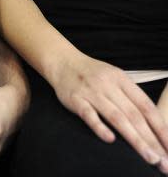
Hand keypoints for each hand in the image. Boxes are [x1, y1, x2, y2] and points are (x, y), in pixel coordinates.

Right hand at [51, 52, 167, 170]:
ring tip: (149, 157)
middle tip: (163, 161)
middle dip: (151, 139)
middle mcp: (108, 85)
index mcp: (121, 79)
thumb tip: (153, 124)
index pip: (145, 105)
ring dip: (135, 139)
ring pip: (116, 117)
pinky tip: (110, 140)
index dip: (160, 127)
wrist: (63, 61)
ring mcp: (92, 92)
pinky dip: (100, 127)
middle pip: (134, 115)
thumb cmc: (93, 74)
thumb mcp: (114, 77)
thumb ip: (130, 97)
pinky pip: (89, 115)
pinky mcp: (75, 99)